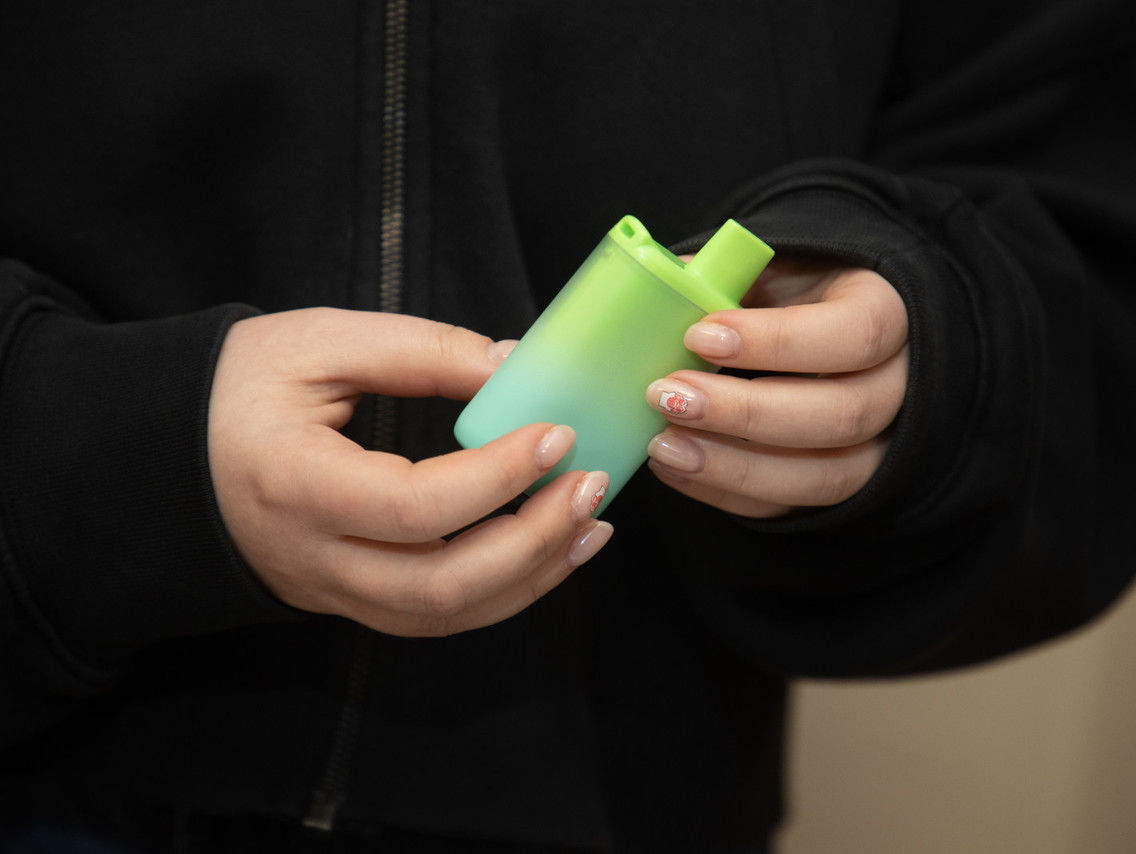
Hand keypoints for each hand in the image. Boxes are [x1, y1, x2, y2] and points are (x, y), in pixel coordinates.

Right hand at [208, 308, 612, 636]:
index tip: (556, 433)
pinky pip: (436, 616)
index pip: (414, 506)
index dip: (497, 477)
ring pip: (447, 615)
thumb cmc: (237, 389)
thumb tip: (517, 366)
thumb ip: (419, 350)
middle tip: (590, 484)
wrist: (170, 454)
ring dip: (533, 575)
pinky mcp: (350, 600)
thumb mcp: (317, 342)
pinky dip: (505, 591)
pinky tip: (552, 549)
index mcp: (293, 484)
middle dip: (534, 542)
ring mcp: (331, 592)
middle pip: (442, 586)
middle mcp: (313, 558)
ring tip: (592, 521)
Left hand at [644, 257, 907, 516]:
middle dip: (746, 413)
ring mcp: (878, 447)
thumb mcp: (772, 266)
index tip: (701, 335)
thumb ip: (729, 275)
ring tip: (664, 443)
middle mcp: (899, 387)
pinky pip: (790, 507)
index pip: (855, 334)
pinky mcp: (838, 488)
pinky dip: (725, 493)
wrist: (819, 333)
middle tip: (669, 394)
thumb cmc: (792, 294)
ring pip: (825, 476)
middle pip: (843, 415)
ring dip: (734, 466)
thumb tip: (662, 284)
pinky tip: (673, 467)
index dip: (779, 341)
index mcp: (888, 312)